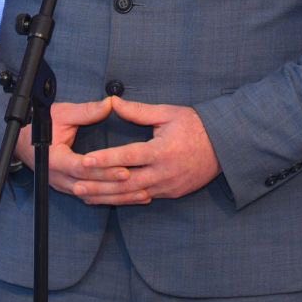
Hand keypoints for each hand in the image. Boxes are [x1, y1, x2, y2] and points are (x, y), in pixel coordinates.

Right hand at [14, 97, 128, 201]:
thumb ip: (86, 110)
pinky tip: (127, 198)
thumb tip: (110, 103)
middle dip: (114, 185)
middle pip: (89, 186)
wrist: (21, 141)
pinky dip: (109, 198)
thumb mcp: (61, 113)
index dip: (102, 168)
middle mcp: (57, 176)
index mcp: (54, 159)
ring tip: (141, 194)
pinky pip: (90, 197)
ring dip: (115, 196)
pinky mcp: (68, 188)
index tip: (123, 168)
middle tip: (138, 183)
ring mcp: (62, 185)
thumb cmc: (38, 125)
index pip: (81, 167)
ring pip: (91, 196)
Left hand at [71, 98, 220, 205]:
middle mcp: (163, 172)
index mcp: (162, 150)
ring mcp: (168, 186)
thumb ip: (138, 111)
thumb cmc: (196, 126)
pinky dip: (124, 199)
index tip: (84, 161)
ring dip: (107, 197)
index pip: (128, 156)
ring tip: (85, 196)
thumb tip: (113, 102)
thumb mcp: (168, 113)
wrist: (225, 147)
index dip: (104, 159)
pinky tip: (107, 199)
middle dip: (99, 185)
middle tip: (75, 185)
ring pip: (132, 195)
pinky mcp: (171, 194)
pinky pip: (144, 198)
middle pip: (125, 182)